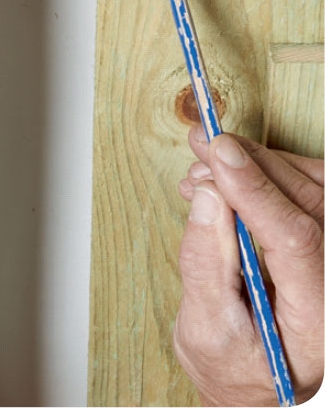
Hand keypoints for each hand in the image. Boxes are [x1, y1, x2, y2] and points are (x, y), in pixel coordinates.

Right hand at [175, 125, 323, 404]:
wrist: (251, 375)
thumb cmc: (231, 363)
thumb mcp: (205, 327)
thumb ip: (206, 264)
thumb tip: (208, 197)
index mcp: (316, 317)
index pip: (297, 240)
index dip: (255, 191)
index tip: (219, 156)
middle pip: (306, 203)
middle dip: (251, 165)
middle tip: (205, 142)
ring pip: (310, 186)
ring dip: (256, 162)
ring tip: (205, 160)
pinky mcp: (320, 238)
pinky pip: (304, 187)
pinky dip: (263, 170)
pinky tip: (226, 174)